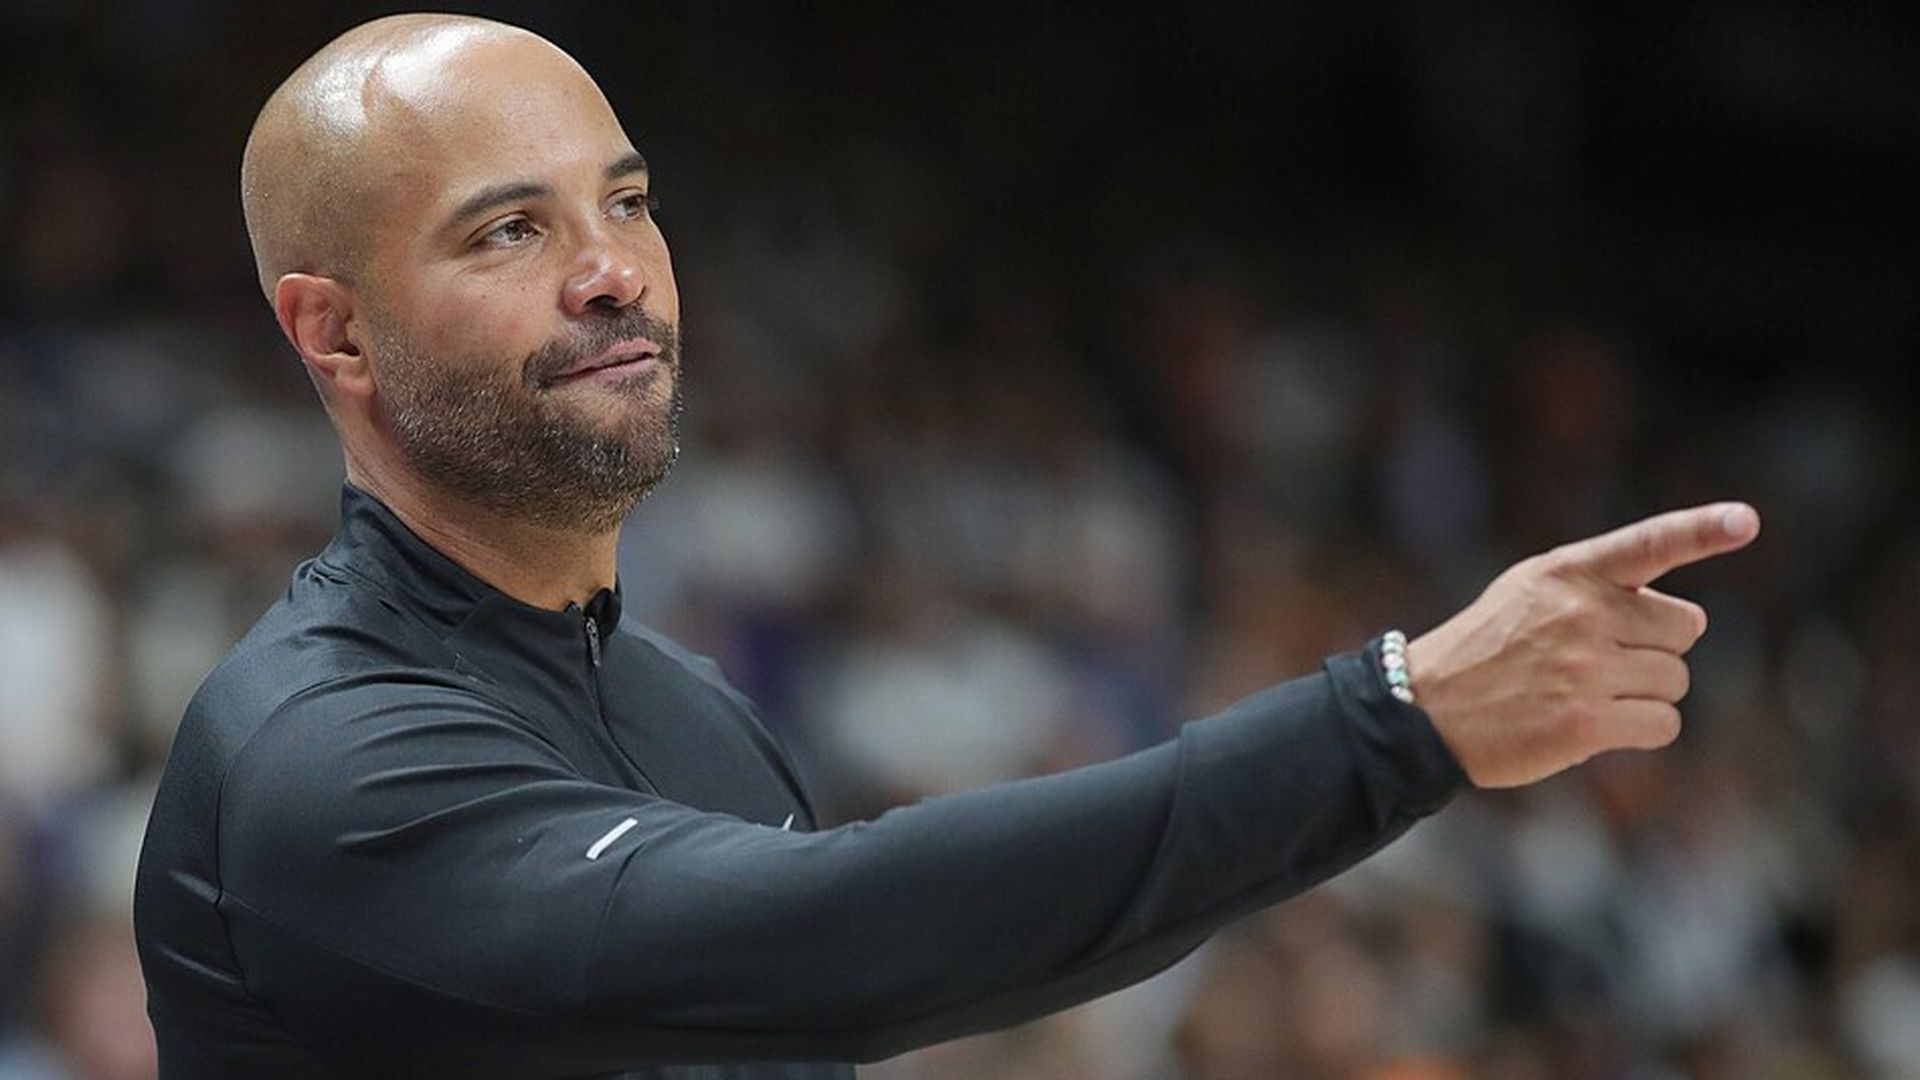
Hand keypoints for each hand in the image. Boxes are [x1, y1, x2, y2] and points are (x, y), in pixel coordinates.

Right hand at [1406, 502, 1760, 788]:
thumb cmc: (1486, 649)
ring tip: (1590, 694)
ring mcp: (1585, 669)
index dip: (1702, 529)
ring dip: (1646, 693)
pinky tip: (1599, 725)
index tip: (1746, 520)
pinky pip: (1663, 723)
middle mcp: (1581, 614)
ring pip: (1676, 680)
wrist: (1425, 708)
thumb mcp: (1529, 591)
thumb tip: (1687, 618)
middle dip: (1655, 648)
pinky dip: (1643, 728)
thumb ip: (1597, 587)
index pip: (1648, 543)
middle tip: (1603, 661)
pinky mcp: (1586, 723)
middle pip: (1684, 629)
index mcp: (1568, 573)